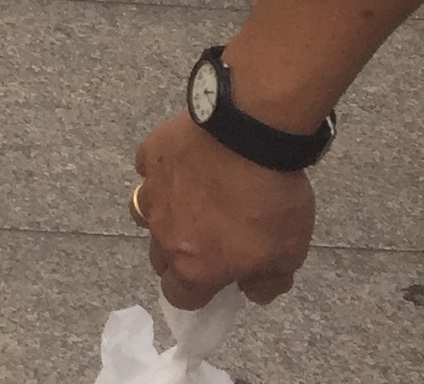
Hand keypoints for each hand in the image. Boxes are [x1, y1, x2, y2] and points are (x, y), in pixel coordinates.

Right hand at [133, 113, 313, 308]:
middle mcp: (163, 232)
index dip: (197, 295)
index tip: (217, 281)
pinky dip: (164, 173)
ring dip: (164, 215)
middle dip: (179, 256)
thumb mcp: (288, 256)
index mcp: (194, 266)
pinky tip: (187, 164)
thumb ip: (267, 283)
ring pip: (145, 212)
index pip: (180, 297)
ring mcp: (152, 190)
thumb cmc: (270, 203)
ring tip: (191, 201)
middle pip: (159, 258)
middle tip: (209, 240)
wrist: (249, 136)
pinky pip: (149, 170)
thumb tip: (249, 289)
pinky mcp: (150, 154)